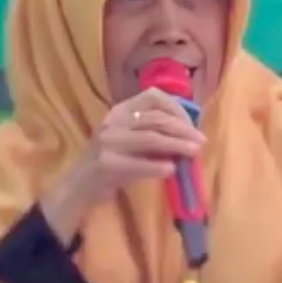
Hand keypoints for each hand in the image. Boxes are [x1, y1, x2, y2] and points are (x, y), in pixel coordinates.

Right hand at [41, 88, 204, 242]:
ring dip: (177, 145)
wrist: (80, 186)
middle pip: (156, 118)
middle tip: (201, 142)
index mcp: (121, 110)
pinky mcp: (106, 164)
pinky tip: (171, 170)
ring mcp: (108, 142)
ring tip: (194, 153)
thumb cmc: (113, 162)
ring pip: (150, 138)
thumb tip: (190, 136)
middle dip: (183, 130)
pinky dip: (158, 166)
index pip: (153, 96)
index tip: (192, 125)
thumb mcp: (131, 140)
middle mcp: (113, 121)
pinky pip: (139, 163)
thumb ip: (154, 133)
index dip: (178, 109)